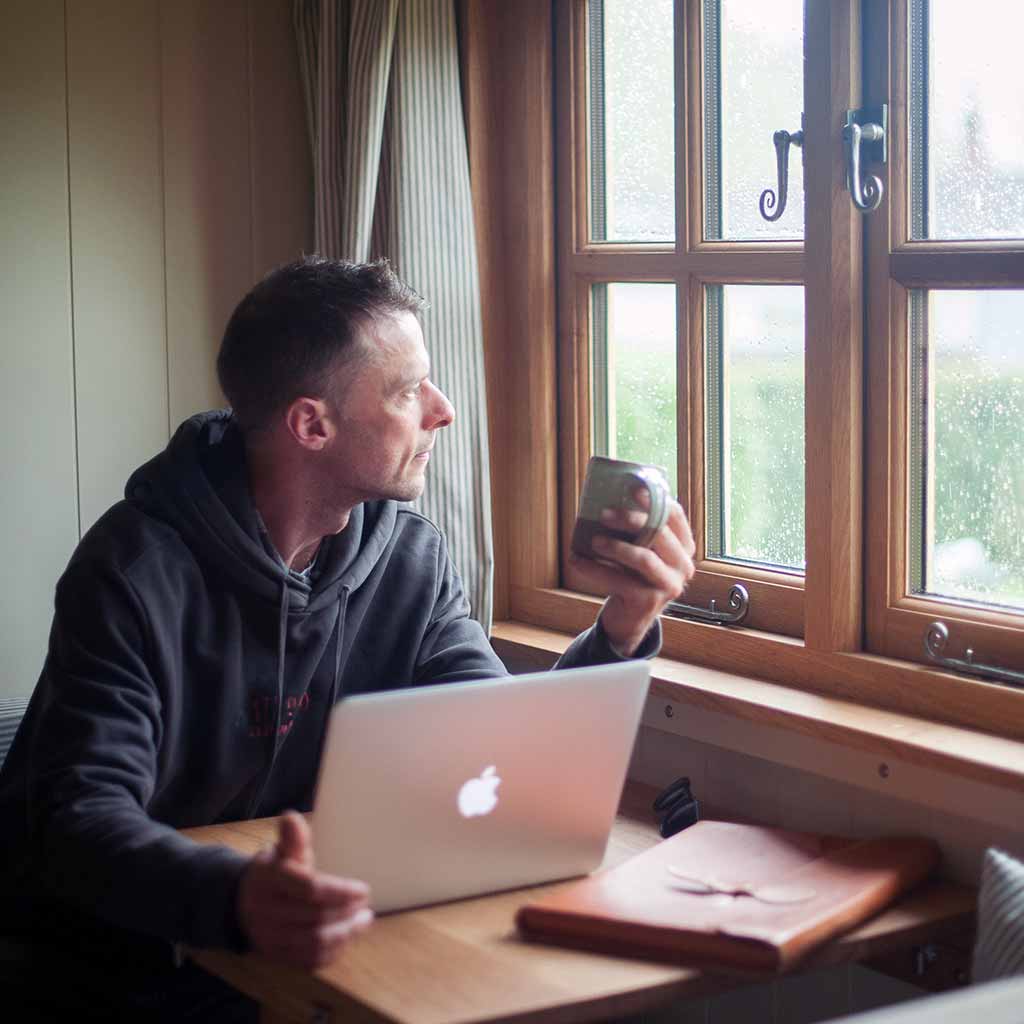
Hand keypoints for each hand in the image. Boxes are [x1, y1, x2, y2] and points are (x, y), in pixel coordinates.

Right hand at [237, 810, 372, 968]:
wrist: (241, 902)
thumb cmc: (274, 871)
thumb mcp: (282, 851)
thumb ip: (293, 838)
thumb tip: (291, 817)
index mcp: (270, 879)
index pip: (309, 889)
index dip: (340, 891)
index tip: (363, 889)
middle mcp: (266, 911)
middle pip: (316, 917)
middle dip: (346, 912)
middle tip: (365, 903)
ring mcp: (269, 936)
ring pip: (314, 942)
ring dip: (345, 933)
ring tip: (363, 920)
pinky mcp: (275, 955)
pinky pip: (308, 960)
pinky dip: (332, 952)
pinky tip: (346, 937)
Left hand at [570, 490, 695, 655]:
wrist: (629, 617)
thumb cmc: (631, 574)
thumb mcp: (637, 549)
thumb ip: (634, 529)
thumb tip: (607, 499)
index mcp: (683, 547)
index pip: (675, 516)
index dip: (656, 499)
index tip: (634, 487)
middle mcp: (683, 566)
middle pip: (659, 533)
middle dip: (631, 520)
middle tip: (604, 512)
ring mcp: (669, 585)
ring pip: (643, 558)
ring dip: (615, 546)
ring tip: (593, 540)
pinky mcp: (648, 601)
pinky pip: (619, 580)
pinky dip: (594, 569)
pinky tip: (576, 560)